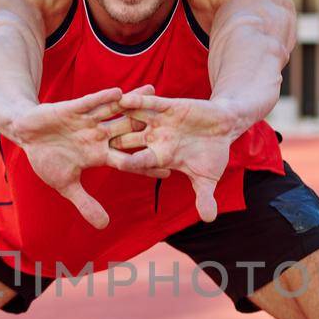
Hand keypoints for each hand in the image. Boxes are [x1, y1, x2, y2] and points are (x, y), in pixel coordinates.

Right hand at [13, 87, 168, 228]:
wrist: (27, 135)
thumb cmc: (47, 159)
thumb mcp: (66, 185)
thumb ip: (86, 203)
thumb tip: (104, 226)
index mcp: (99, 154)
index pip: (128, 159)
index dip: (146, 164)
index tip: (170, 168)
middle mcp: (98, 136)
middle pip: (128, 130)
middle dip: (149, 127)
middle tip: (173, 123)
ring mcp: (87, 121)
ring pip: (114, 111)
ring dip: (132, 102)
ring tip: (154, 92)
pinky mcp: (72, 109)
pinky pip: (90, 103)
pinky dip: (102, 98)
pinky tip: (118, 92)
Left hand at [107, 90, 237, 221]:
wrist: (224, 127)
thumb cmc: (214, 154)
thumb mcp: (208, 177)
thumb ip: (204, 196)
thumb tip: (209, 219)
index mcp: (160, 157)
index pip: (139, 162)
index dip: (129, 163)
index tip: (117, 165)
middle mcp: (154, 139)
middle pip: (129, 140)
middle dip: (114, 140)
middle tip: (94, 140)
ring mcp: (159, 122)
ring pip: (134, 120)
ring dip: (119, 118)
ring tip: (101, 115)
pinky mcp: (167, 106)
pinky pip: (149, 103)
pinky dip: (138, 100)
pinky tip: (123, 98)